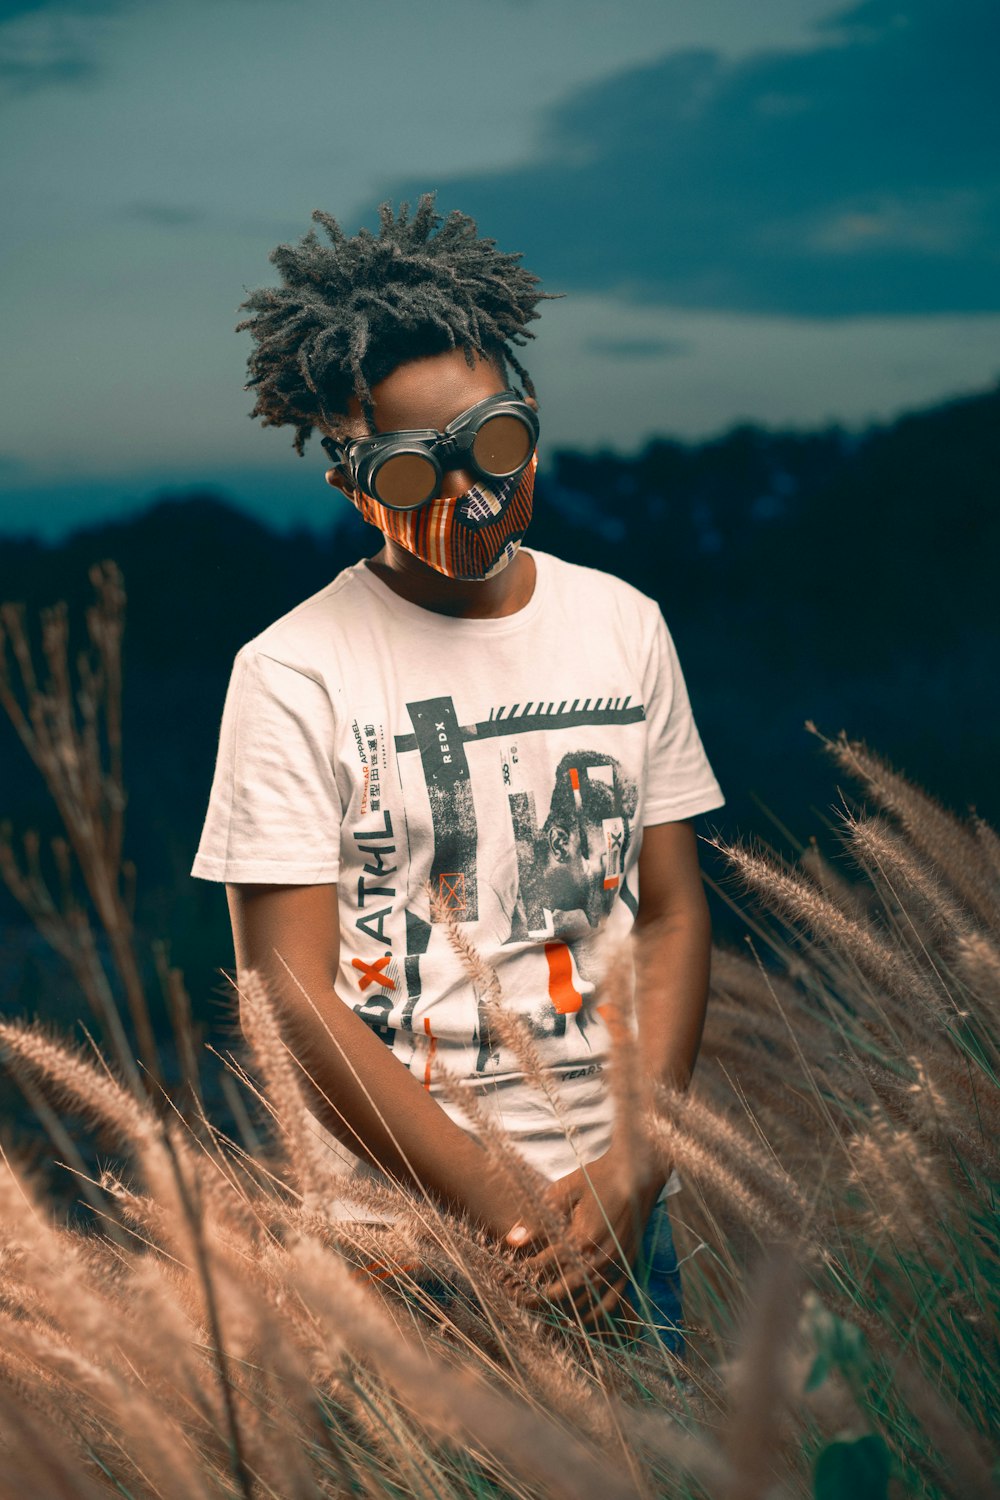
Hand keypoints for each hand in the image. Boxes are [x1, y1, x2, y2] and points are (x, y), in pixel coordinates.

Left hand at [506, 1147, 665, 1330]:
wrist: (637, 1172)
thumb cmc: (598, 1177)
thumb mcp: (565, 1190)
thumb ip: (539, 1218)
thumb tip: (512, 1241)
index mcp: (584, 1236)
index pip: (548, 1262)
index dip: (529, 1268)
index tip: (515, 1269)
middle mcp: (601, 1255)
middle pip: (565, 1287)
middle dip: (541, 1295)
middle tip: (522, 1298)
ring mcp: (617, 1264)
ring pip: (587, 1297)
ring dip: (565, 1307)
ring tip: (544, 1310)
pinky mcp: (629, 1266)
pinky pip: (612, 1300)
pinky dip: (596, 1313)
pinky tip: (582, 1319)